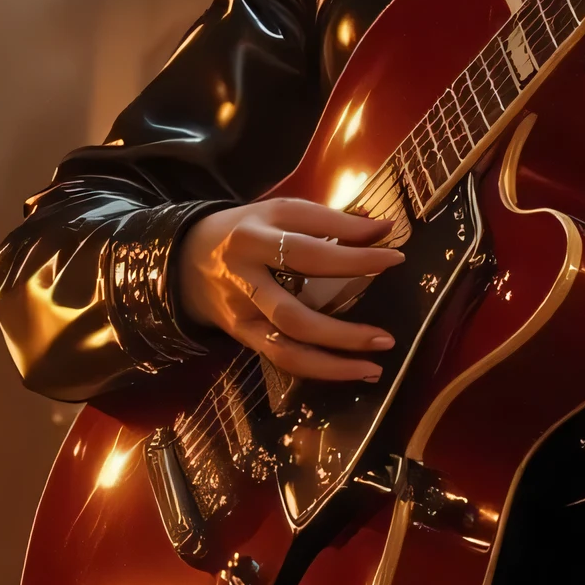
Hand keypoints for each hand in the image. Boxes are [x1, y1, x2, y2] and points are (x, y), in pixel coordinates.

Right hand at [175, 199, 403, 382]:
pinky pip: (281, 356)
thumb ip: (331, 220)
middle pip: (297, 300)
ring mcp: (242, 308)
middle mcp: (246, 271)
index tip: (397, 255)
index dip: (356, 249)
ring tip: (375, 366)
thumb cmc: (249, 230)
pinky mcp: (241, 333)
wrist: (186, 259)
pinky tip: (351, 371)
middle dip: (344, 320)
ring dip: (333, 359)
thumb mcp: (282, 212)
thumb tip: (383, 228)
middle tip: (388, 334)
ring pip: (287, 340)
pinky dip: (318, 368)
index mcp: (258, 231)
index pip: (312, 241)